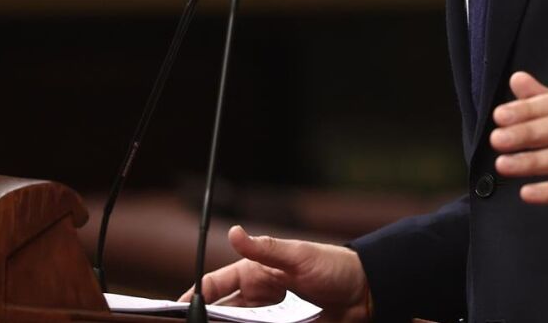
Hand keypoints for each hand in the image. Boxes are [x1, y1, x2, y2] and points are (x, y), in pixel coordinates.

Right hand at [180, 226, 372, 322]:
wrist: (367, 291)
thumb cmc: (334, 267)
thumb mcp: (299, 255)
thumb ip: (265, 249)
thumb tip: (233, 232)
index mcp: (256, 274)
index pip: (214, 286)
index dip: (194, 297)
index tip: (180, 310)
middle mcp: (259, 297)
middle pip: (222, 312)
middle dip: (209, 320)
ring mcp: (271, 317)